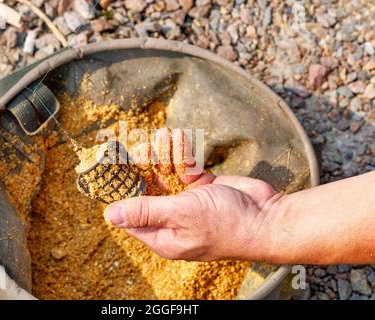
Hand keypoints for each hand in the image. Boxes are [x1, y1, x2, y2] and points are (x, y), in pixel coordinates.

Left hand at [104, 129, 280, 261]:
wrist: (267, 218)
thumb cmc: (225, 224)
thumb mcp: (180, 215)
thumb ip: (145, 211)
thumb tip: (110, 216)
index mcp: (163, 236)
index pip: (132, 216)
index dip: (122, 194)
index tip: (112, 171)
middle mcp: (173, 220)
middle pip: (149, 191)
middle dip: (145, 167)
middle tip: (139, 145)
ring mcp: (189, 203)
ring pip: (169, 176)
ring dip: (166, 155)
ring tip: (163, 134)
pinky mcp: (204, 188)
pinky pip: (188, 169)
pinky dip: (183, 155)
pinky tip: (178, 137)